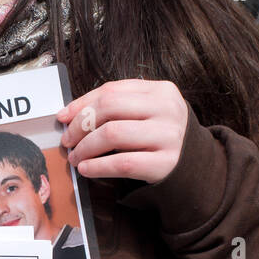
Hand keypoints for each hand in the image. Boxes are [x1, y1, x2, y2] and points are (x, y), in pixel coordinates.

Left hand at [57, 79, 189, 182]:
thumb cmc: (161, 137)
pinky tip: (86, 168)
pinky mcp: (166, 163)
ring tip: (75, 157)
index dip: (81, 103)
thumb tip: (70, 114)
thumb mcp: (147, 113)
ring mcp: (169, 136)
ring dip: (85, 147)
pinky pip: (122, 163)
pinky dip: (98, 166)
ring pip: (112, 134)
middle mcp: (167, 109)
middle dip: (80, 125)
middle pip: (109, 108)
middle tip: (67, 140)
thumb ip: (117, 107)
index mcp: (161, 91)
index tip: (63, 117)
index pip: (111, 90)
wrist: (195, 166)